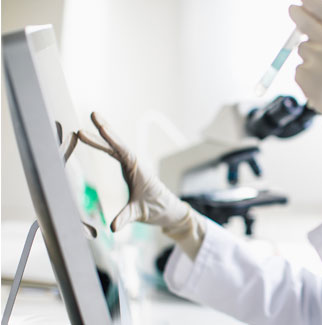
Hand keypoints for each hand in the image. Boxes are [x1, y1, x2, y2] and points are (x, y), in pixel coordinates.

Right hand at [78, 112, 203, 258]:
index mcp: (139, 170)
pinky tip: (94, 141)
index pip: (123, 150)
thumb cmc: (157, 209)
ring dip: (100, 138)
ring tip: (82, 130)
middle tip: (92, 115)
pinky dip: (104, 147)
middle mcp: (135, 164)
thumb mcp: (140, 214)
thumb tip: (112, 227)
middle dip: (104, 130)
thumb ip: (126, 218)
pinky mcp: (129, 170)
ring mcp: (131, 166)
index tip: (101, 125)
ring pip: (114, 148)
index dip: (112, 138)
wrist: (168, 210)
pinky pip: (115, 154)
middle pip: (117, 144)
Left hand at [289, 0, 321, 134]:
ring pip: (303, 51)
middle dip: (298, 16)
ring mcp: (317, 63)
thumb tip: (321, 19)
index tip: (303, 0)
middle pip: (306, 24)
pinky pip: (299, 71)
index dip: (312, 4)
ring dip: (311, 58)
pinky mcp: (306, 79)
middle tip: (293, 10)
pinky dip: (308, 77)